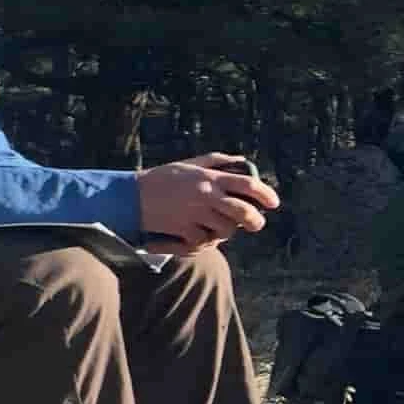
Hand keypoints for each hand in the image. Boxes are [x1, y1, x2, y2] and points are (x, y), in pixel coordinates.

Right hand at [138, 155, 279, 246]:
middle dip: (255, 221)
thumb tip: (244, 161)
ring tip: (217, 228)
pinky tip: (196, 236)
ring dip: (226, 232)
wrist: (129, 196)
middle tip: (256, 223)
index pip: (247, 183)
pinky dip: (204, 242)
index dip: (266, 194)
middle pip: (243, 212)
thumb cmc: (163, 179)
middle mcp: (205, 195)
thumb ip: (218, 161)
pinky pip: (204, 241)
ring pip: (226, 230)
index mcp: (210, 178)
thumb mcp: (190, 164)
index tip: (275, 203)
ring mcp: (194, 213)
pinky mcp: (182, 229)